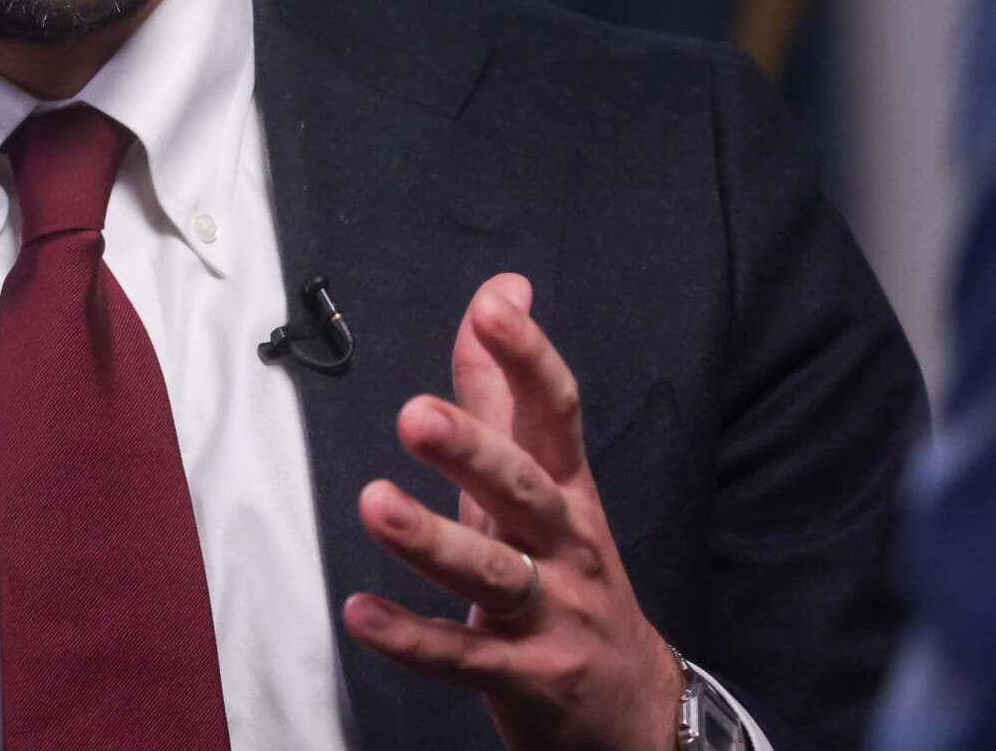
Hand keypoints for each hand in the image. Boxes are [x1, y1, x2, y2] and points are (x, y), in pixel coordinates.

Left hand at [342, 274, 681, 750]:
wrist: (634, 707)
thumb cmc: (569, 571)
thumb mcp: (544, 479)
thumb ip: (506, 389)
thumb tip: (503, 288)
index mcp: (567, 488)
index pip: (557, 412)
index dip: (528, 357)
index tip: (494, 306)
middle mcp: (565, 543)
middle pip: (523, 489)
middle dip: (473, 450)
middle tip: (415, 413)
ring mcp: (550, 613)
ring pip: (492, 573)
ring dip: (433, 541)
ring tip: (375, 505)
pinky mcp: (524, 676)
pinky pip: (463, 657)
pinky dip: (413, 638)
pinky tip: (361, 615)